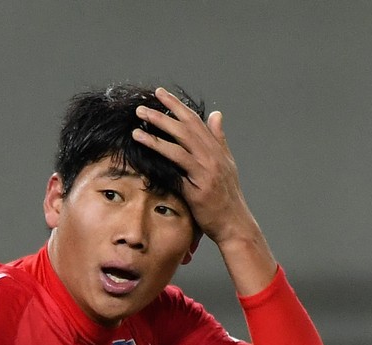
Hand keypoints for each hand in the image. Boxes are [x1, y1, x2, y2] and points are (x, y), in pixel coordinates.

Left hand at [133, 89, 276, 293]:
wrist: (233, 223)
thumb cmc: (227, 196)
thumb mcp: (226, 163)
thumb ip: (218, 139)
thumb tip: (216, 115)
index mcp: (216, 148)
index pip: (194, 120)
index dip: (177, 105)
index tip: (160, 94)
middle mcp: (211, 156)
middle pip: (184, 128)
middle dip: (162, 115)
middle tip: (142, 107)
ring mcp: (205, 171)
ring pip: (178, 146)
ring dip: (156, 134)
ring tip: (137, 126)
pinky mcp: (197, 188)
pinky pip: (176, 170)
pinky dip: (161, 158)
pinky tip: (146, 151)